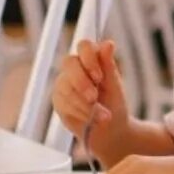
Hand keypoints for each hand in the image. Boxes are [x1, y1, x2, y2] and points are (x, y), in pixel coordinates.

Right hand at [53, 40, 128, 156]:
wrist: (110, 130)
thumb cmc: (114, 103)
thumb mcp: (114, 85)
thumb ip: (108, 65)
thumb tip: (108, 43)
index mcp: (92, 60)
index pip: (84, 46)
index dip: (89, 59)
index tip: (99, 77)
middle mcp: (75, 68)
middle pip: (69, 62)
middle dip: (82, 81)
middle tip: (94, 98)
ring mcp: (64, 83)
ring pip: (66, 86)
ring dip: (84, 103)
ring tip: (102, 115)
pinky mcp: (58, 99)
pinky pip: (63, 102)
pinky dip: (80, 112)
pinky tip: (91, 119)